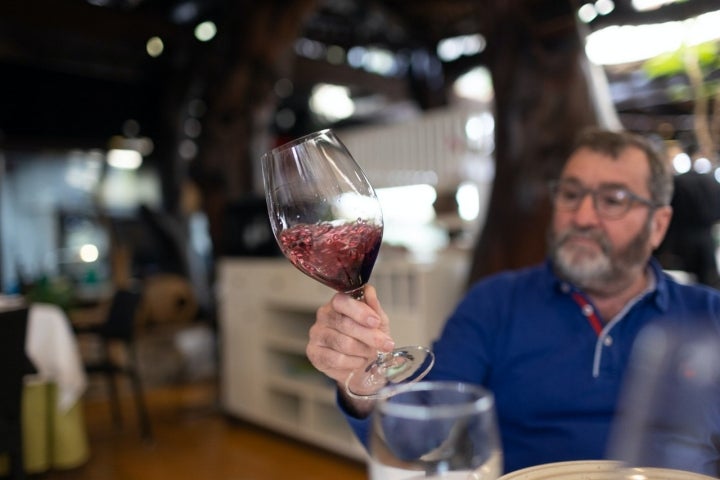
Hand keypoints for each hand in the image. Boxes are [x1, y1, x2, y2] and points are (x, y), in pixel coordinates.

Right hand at [307, 285, 395, 404]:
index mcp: (338, 304)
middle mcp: (324, 316)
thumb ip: (374, 307)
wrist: (363, 365)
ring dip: (363, 350)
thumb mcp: (378, 322)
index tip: (375, 322)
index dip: (359, 312)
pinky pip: (336, 359)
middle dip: (369, 335)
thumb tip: (369, 291)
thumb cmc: (368, 339)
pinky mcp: (314, 354)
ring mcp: (317, 335)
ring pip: (343, 343)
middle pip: (345, 324)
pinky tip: (358, 361)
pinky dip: (353, 362)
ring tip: (371, 353)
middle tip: (385, 344)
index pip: (342, 301)